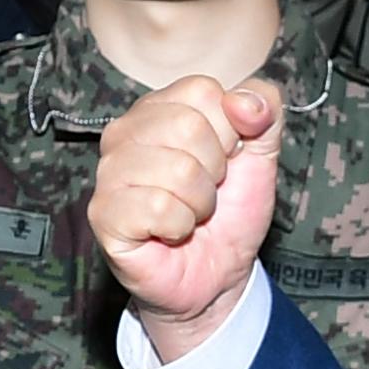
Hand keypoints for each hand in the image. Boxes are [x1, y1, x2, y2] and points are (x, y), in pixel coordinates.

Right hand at [92, 75, 282, 352]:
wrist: (217, 277)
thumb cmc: (230, 212)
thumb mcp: (262, 154)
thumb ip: (265, 110)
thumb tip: (246, 102)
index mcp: (159, 107)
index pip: (203, 91)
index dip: (229, 132)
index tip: (224, 160)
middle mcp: (124, 132)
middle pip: (188, 126)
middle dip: (215, 170)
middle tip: (205, 192)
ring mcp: (108, 173)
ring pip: (177, 169)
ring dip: (200, 203)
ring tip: (189, 214)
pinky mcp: (103, 214)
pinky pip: (160, 208)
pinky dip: (180, 227)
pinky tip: (170, 233)